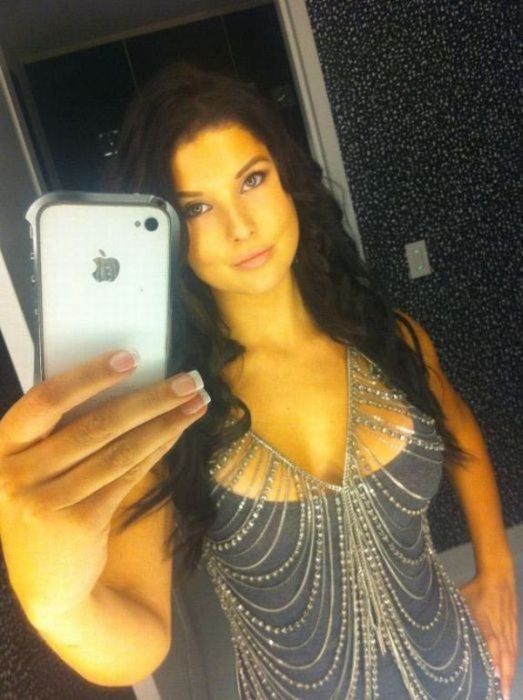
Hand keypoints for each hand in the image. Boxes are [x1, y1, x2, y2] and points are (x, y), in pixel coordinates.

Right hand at [0, 349, 208, 627]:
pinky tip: (177, 433)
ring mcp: (47, 502)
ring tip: (196, 403)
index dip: (88, 377)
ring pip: (118, 451)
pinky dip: (156, 451)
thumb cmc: (46, 504)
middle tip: (189, 380)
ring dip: (164, 423)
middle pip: (94, 425)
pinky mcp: (79, 523)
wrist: (47, 582)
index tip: (131, 357)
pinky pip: (127, 477)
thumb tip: (127, 380)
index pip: (45, 400)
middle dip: (148, 398)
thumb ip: (61, 429)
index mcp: (4, 446)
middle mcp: (18, 473)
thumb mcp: (36, 466)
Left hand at [458, 567, 517, 699]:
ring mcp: (509, 629)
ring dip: (509, 673)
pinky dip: (513, 663)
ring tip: (506, 690)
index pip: (491, 642)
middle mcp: (499, 627)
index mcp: (486, 620)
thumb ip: (456, 613)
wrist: (498, 576)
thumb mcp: (461, 598)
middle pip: (504, 655)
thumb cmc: (475, 588)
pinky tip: (509, 673)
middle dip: (503, 676)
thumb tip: (442, 625)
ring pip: (511, 655)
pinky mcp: (513, 628)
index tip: (493, 676)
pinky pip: (514, 648)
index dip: (493, 658)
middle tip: (501, 695)